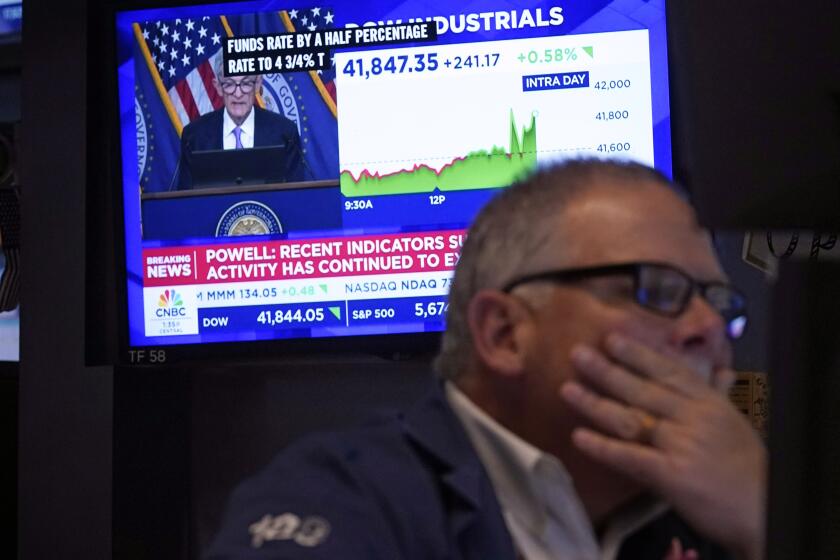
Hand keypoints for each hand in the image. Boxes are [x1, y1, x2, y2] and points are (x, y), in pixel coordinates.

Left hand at [560, 334, 766, 559]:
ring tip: (567, 389)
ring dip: (595, 404)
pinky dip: (602, 447)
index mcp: (708, 402)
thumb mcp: (733, 422)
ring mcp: (682, 445)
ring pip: (630, 419)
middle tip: (577, 354)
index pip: (667, 371)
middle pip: (642, 390)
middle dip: (607, 371)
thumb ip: (716, 395)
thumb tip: (719, 370)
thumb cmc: (747, 467)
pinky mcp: (672, 475)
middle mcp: (693, 417)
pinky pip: (630, 457)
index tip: (611, 338)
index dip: (637, 354)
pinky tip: (579, 438)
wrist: (764, 508)